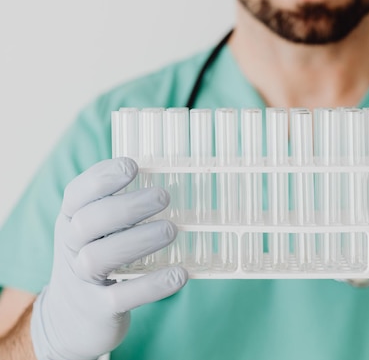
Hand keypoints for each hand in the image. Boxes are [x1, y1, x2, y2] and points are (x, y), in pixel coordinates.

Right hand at [30, 157, 187, 359]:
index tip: (132, 165)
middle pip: (87, 223)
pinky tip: (180, 274)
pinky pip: (122, 296)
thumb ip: (120, 205)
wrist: (70, 320)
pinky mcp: (99, 309)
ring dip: (138, 240)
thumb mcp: (97, 229)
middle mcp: (70, 248)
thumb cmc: (95, 257)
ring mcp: (81, 280)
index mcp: (70, 220)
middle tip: (163, 196)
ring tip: (171, 229)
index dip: (102, 178)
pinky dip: (152, 285)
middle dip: (126, 206)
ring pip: (99, 257)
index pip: (76, 195)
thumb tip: (169, 173)